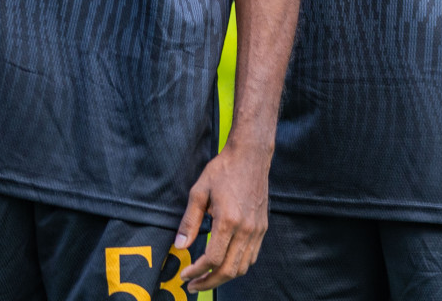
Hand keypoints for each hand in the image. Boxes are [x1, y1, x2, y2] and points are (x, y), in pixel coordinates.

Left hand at [173, 141, 270, 290]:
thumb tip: (179, 246)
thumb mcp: (199, 192)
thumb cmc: (223, 170)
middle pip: (229, 270)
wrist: (251, 156)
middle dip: (209, 282)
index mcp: (228, 220)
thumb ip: (189, 222)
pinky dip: (238, 266)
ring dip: (224, 277)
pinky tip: (224, 264)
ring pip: (242, 267)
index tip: (185, 275)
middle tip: (193, 285)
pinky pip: (251, 257)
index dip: (197, 272)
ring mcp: (257, 230)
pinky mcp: (262, 228)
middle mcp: (245, 229)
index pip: (212, 259)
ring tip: (207, 278)